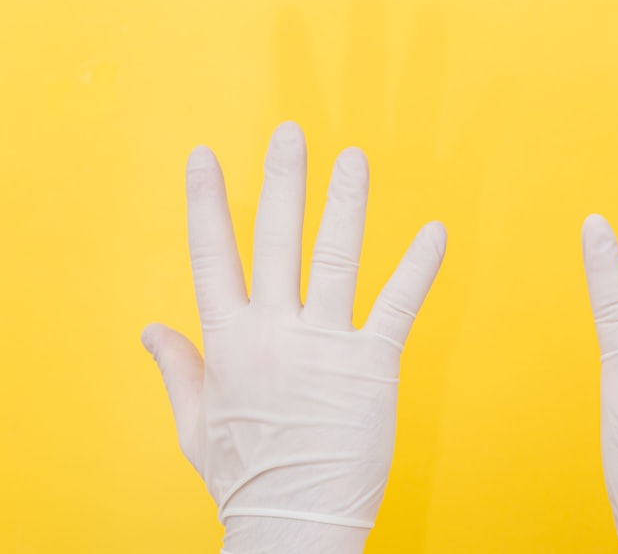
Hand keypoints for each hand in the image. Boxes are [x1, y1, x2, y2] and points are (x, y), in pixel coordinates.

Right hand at [141, 121, 445, 552]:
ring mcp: (324, 345)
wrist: (293, 522)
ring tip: (354, 159)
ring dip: (345, 204)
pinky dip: (418, 267)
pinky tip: (436, 232)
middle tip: (292, 132)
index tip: (205, 156)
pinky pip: (396, 304)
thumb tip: (150, 329)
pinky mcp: (371, 365)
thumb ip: (179, 368)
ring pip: (335, 257)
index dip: (207, 202)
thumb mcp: (195, 424)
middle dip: (283, 180)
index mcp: (229, 341)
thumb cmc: (247, 476)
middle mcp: (275, 331)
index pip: (212, 255)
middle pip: (276, 239)